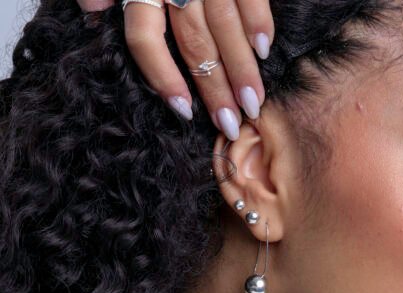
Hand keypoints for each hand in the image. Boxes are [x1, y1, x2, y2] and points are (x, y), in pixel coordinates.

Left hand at [76, 0, 273, 140]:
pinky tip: (265, 51)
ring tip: (254, 104)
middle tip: (231, 125)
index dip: (164, 78)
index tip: (183, 111)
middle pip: (194, 45)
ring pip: (225, 28)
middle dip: (215, 89)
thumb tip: (91, 11)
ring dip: (242, 69)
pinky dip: (259, 21)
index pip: (147, 39)